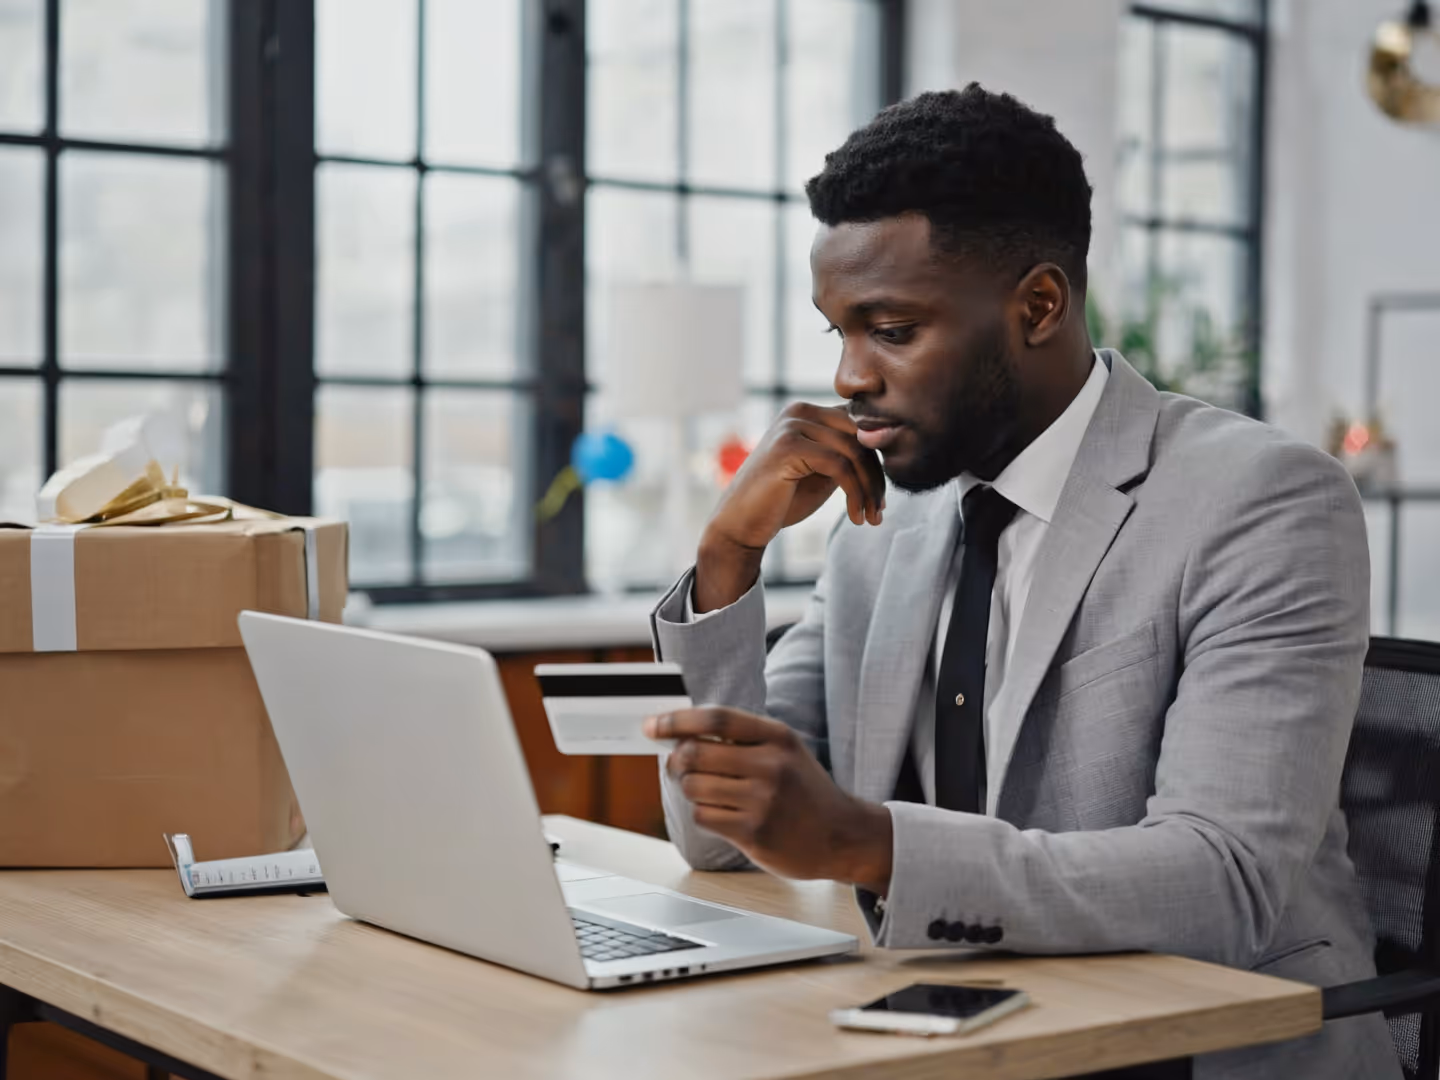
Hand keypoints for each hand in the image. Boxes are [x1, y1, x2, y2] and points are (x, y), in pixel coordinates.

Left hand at [645, 707, 892, 893]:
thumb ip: (742, 738)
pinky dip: (704, 814)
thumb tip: (682, 733)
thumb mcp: (785, 751)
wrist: (842, 835)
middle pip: (696, 752)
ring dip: (690, 789)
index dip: (677, 719)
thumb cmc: (805, 791)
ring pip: (693, 786)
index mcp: (778, 737)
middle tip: (678, 764)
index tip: (653, 724)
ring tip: (710, 792)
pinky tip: (724, 815)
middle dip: (677, 759)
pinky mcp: (754, 833)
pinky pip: (703, 816)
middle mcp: (771, 765)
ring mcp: (763, 801)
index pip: (716, 718)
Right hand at [695, 403, 885, 611]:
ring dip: (869, 490)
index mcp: (808, 412)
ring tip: (872, 517)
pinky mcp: (789, 446)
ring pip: (854, 452)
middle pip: (861, 434)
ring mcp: (792, 425)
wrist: (742, 524)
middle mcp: (799, 410)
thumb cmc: (782, 499)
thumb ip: (848, 454)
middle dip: (877, 475)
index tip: (883, 493)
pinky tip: (855, 516)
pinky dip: (855, 494)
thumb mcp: (823, 471)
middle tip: (881, 509)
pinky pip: (840, 467)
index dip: (878, 457)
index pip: (859, 422)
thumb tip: (889, 443)